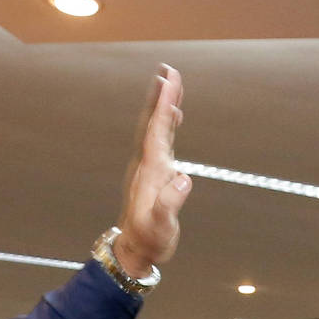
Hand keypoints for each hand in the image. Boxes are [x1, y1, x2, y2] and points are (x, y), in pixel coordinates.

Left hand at [112, 65, 190, 274]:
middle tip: (168, 69)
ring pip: (156, 128)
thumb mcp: (161, 226)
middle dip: (161, 96)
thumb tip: (183, 178)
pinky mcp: (155, 174)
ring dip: (163, 105)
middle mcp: (148, 164)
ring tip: (170, 83)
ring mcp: (150, 168)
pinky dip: (168, 123)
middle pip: (154, 123)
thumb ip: (170, 203)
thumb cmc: (150, 240)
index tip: (169, 81)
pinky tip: (174, 116)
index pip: (158, 131)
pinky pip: (162, 140)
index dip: (164, 106)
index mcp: (151, 171)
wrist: (134, 249)